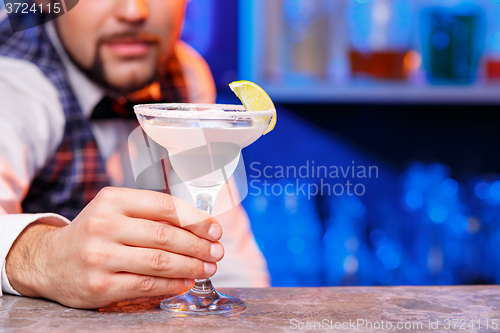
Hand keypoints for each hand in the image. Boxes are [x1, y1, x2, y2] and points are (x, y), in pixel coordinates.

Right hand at [5, 187, 223, 308]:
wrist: (47, 261)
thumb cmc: (92, 233)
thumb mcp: (114, 210)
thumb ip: (149, 213)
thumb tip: (197, 225)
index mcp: (113, 200)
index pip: (165, 206)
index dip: (196, 219)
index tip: (214, 229)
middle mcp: (105, 225)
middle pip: (165, 235)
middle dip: (198, 245)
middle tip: (217, 252)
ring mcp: (101, 256)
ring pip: (159, 261)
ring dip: (191, 266)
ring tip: (208, 268)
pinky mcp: (100, 285)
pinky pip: (147, 285)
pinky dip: (172, 284)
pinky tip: (186, 282)